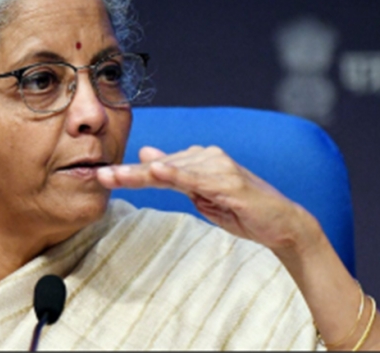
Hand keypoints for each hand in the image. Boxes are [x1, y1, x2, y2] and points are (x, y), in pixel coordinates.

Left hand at [97, 145, 321, 252]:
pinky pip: (195, 178)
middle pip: (159, 166)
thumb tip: (146, 156)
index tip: (102, 175)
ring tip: (113, 176)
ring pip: (171, 170)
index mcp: (198, 159)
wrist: (281, 223)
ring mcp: (218, 167)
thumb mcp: (201, 192)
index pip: (157, 166)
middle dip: (127, 173)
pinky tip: (155, 171)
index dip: (129, 172)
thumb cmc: (239, 209)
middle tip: (99, 175)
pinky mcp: (228, 181)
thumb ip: (174, 175)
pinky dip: (174, 174)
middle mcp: (206, 157)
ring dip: (141, 174)